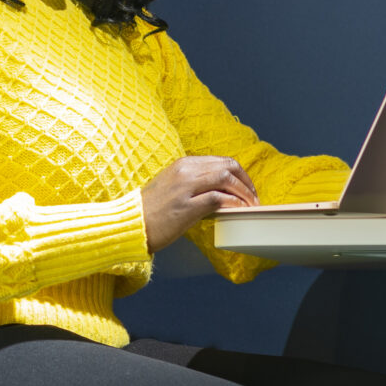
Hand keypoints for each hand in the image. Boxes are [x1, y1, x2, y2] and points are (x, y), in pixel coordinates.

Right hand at [140, 156, 257, 253]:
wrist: (131, 224)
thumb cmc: (151, 211)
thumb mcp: (172, 187)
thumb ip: (194, 184)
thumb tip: (220, 192)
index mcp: (183, 164)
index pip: (221, 161)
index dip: (239, 174)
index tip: (247, 188)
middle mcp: (185, 171)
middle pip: (228, 166)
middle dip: (247, 182)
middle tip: (254, 198)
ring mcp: (185, 187)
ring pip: (226, 179)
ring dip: (244, 193)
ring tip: (251, 206)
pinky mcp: (186, 206)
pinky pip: (219, 198)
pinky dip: (234, 203)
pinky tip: (239, 211)